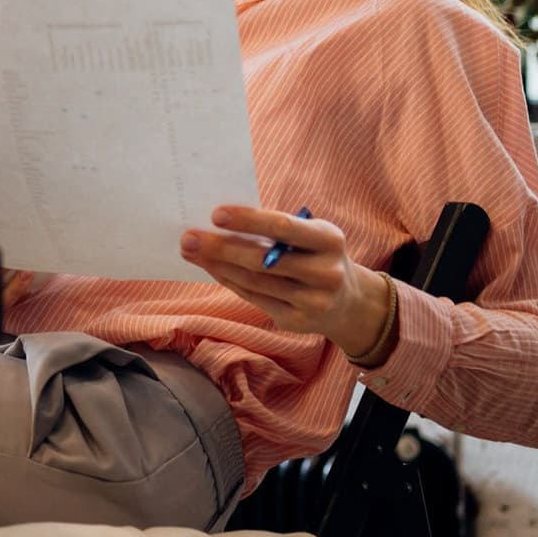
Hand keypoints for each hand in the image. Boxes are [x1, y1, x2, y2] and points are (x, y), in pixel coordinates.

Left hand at [179, 206, 386, 355]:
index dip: (249, 221)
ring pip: (254, 281)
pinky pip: (253, 297)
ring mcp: (313, 301)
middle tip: (189, 236)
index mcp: (329, 240)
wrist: (348, 301)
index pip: (284, 228)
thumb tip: (220, 222)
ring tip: (191, 250)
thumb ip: (275, 229)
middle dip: (222, 247)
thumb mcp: (310, 235)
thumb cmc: (316, 254)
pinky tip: (211, 267)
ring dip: (218, 265)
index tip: (216, 214)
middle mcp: (325, 273)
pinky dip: (228, 280)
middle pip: (263, 260)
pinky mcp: (297, 322)